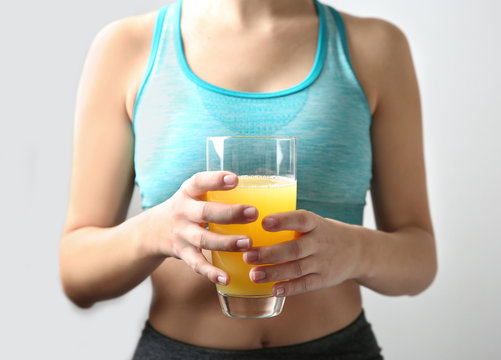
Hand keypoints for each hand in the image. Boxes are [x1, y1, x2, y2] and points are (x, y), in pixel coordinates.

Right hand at [150, 171, 257, 284]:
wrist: (154, 230)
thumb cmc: (189, 207)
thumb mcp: (196, 193)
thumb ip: (218, 192)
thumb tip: (263, 190)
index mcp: (188, 192)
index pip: (200, 181)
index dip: (216, 180)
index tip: (235, 179)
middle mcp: (183, 211)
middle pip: (205, 212)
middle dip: (230, 213)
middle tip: (253, 213)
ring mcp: (182, 234)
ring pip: (203, 239)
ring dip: (226, 242)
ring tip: (248, 243)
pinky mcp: (183, 253)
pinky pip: (197, 264)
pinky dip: (211, 272)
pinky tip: (226, 278)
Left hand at [243, 210, 362, 296]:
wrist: (357, 250)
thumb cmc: (322, 233)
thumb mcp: (312, 222)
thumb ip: (288, 223)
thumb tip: (251, 223)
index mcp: (315, 223)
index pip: (300, 219)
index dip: (283, 220)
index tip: (264, 222)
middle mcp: (320, 242)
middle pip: (295, 248)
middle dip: (270, 253)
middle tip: (248, 255)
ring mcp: (323, 262)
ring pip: (297, 269)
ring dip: (274, 273)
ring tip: (254, 275)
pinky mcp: (324, 279)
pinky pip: (306, 285)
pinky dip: (289, 288)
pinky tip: (273, 290)